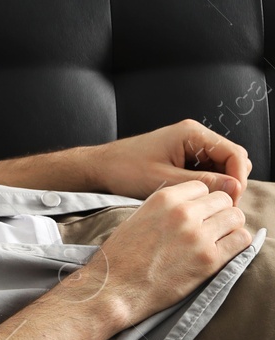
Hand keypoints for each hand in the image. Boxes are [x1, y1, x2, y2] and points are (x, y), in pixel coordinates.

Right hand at [79, 180, 251, 328]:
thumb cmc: (122, 256)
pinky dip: (237, 243)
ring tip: (217, 238)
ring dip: (230, 226)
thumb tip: (193, 205)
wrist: (115, 288)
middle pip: (223, 199)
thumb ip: (167, 208)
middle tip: (210, 226)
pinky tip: (223, 250)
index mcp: (163, 199)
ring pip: (236, 217)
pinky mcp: (210, 260)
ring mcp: (198, 236)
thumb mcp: (138, 218)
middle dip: (219, 211)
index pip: (202, 186)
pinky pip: (241, 240)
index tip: (198, 212)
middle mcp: (183, 213)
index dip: (202, 200)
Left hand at [86, 120, 251, 202]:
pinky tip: (197, 198)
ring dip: (220, 184)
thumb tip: (235, 187)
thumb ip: (202, 183)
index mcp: (192, 134)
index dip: (238, 178)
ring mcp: (189, 146)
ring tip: (208, 204)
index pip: (234, 154)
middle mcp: (194, 136)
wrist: (100, 168)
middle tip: (222, 205)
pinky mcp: (183, 157)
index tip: (232, 199)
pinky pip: (207, 170)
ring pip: (221, 166)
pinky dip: (207, 184)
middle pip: (231, 159)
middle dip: (232, 182)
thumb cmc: (124, 170)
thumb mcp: (165, 181)